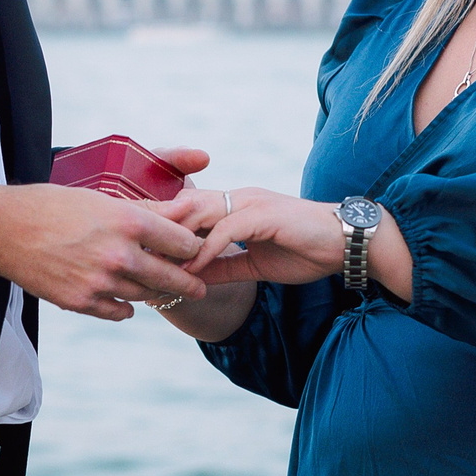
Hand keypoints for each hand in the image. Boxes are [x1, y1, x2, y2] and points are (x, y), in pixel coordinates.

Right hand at [0, 182, 207, 320]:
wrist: (4, 229)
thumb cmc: (52, 205)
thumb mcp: (102, 199)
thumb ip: (146, 212)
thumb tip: (185, 212)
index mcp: (128, 222)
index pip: (181, 242)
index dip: (192, 247)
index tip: (196, 252)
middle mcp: (119, 255)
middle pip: (172, 276)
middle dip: (190, 282)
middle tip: (200, 287)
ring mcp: (100, 282)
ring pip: (147, 295)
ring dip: (157, 293)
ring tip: (164, 291)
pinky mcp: (82, 302)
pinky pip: (120, 312)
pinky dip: (127, 308)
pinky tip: (129, 302)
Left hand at [152, 187, 343, 284]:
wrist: (346, 244)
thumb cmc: (305, 251)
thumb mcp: (254, 263)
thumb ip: (223, 266)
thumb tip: (191, 278)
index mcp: (237, 206)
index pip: (191, 209)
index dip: (164, 226)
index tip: (138, 248)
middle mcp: (239, 198)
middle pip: (185, 204)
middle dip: (156, 225)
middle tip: (129, 249)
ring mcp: (250, 203)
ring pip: (199, 211)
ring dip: (173, 237)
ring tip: (150, 260)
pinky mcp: (263, 215)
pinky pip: (225, 230)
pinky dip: (204, 250)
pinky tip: (189, 270)